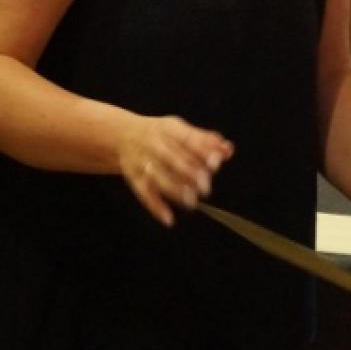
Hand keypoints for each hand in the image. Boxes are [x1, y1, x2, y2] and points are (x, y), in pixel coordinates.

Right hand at [118, 116, 233, 225]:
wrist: (122, 135)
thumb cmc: (159, 134)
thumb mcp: (180, 130)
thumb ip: (205, 140)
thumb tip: (228, 150)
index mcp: (168, 130)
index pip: (186, 139)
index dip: (201, 151)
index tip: (215, 163)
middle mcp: (153, 144)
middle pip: (171, 158)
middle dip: (189, 173)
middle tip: (205, 187)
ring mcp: (141, 162)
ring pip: (158, 177)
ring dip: (174, 190)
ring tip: (191, 202)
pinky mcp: (133, 178)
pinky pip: (143, 193)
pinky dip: (155, 207)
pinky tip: (168, 219)